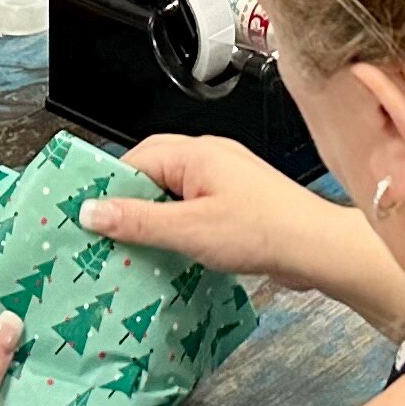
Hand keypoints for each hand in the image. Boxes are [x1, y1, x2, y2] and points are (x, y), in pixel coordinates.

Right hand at [81, 132, 373, 295]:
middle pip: (152, 173)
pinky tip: (172, 253)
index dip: (108, 187)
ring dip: (155, 219)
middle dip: (130, 204)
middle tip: (107, 236)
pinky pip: (193, 208)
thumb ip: (138, 220)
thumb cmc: (264, 231)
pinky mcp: (237, 203)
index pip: (135, 159)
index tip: (86, 215)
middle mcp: (210, 158)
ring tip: (137, 249)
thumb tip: (92, 210)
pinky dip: (178, 228)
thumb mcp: (189, 230)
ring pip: (173, 193)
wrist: (317, 248)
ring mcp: (226, 180)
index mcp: (196, 152)